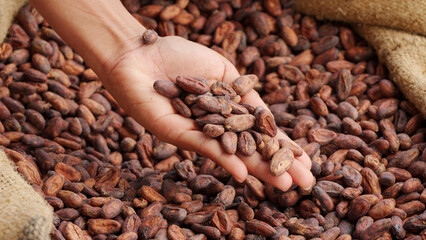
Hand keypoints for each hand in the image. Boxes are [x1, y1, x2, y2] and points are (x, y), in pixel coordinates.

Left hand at [100, 36, 314, 190]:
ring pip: (232, 153)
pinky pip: (204, 147)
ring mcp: (198, 133)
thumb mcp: (224, 72)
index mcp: (228, 113)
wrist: (141, 52)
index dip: (284, 147)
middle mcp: (215, 128)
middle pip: (251, 149)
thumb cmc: (180, 56)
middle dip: (278, 165)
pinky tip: (242, 172)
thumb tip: (267, 116)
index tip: (308, 161)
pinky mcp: (177, 133)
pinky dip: (224, 158)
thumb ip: (245, 94)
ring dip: (258, 169)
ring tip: (284, 184)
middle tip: (307, 184)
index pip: (261, 134)